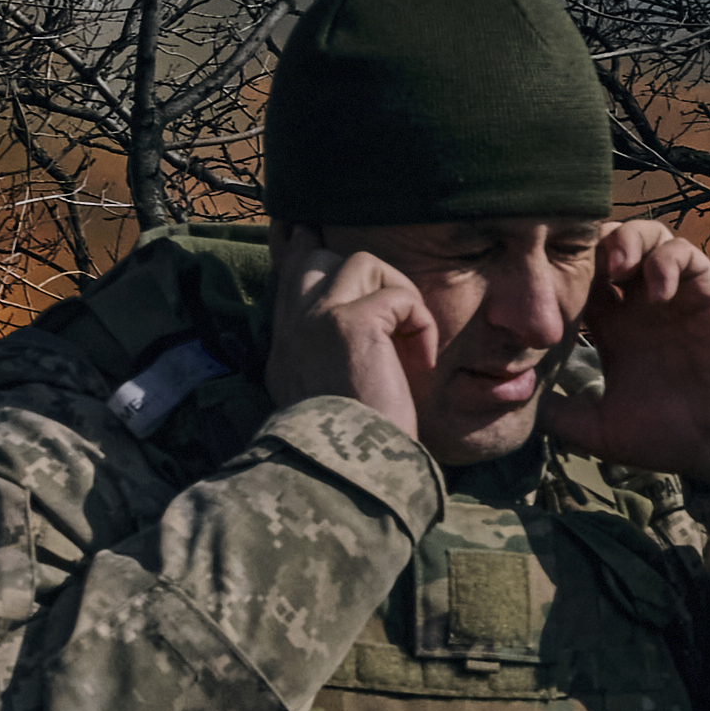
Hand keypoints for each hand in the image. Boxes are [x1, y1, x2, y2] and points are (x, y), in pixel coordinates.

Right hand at [268, 242, 436, 435]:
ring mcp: (317, 320)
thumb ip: (332, 363)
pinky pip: (398, 296)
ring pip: (359, 262)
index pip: (290, 284)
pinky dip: (421, 323)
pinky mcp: (351, 323)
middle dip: (344, 256)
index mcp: (286, 353)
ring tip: (412, 336)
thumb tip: (368, 339)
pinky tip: (423, 361)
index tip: (305, 237)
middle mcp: (293, 331)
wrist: (349, 473)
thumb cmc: (355, 450)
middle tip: (371, 268)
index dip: (302, 257)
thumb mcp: (330, 402)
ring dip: (397, 290)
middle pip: (312, 258)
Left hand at [539, 221, 709, 494]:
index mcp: (612, 327)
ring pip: (646, 236)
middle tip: (575, 266)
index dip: (557, 270)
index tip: (539, 284)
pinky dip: (666, 261)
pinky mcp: (707, 294)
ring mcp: (674, 296)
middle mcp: (640, 304)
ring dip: (626, 241)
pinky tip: (655, 292)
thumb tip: (509, 404)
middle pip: (608, 245)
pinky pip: (684, 253)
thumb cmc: (667, 437)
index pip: (578, 276)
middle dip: (587, 245)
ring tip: (615, 269)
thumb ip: (559, 415)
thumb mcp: (598, 429)